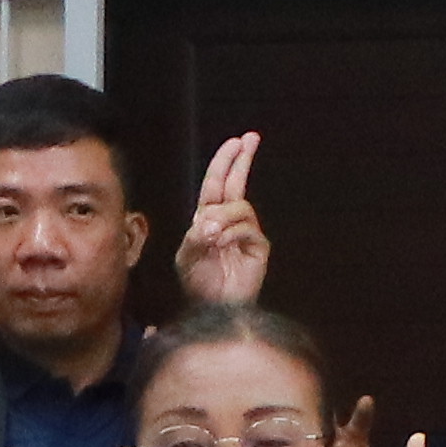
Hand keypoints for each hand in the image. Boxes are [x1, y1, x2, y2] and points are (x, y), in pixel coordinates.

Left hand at [176, 132, 268, 305]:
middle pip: (237, 183)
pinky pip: (246, 228)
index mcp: (210, 218)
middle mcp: (230, 221)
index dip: (227, 162)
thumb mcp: (187, 255)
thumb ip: (195, 234)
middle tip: (250, 138)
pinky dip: (230, 232)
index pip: (218, 183)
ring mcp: (246, 233)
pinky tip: (220, 243)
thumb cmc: (198, 282)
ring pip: (239, 206)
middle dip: (243, 160)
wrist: (212, 308)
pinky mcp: (258, 247)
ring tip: (210, 236)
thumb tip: (210, 219)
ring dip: (222, 217)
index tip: (236, 142)